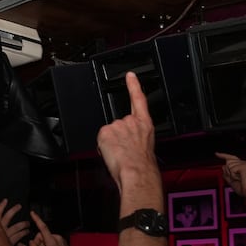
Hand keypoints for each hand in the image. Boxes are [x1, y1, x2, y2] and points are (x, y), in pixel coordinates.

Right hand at [0, 199, 30, 245]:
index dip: (1, 206)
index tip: (6, 200)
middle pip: (7, 217)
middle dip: (14, 210)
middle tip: (19, 206)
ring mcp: (4, 236)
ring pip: (16, 226)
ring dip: (23, 224)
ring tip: (27, 223)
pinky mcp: (10, 242)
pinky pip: (19, 235)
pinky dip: (24, 233)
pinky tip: (27, 232)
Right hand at [24, 211, 78, 245]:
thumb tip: (31, 242)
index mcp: (52, 242)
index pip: (43, 227)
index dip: (37, 219)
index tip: (32, 213)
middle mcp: (57, 238)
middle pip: (41, 235)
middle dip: (39, 244)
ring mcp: (60, 239)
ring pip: (45, 238)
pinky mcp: (62, 241)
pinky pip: (51, 240)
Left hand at [96, 72, 158, 191]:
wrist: (137, 170)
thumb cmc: (142, 163)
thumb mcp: (144, 145)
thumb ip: (134, 136)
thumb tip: (125, 140)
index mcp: (144, 124)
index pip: (138, 99)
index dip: (133, 86)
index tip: (130, 75)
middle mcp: (131, 121)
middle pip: (118, 125)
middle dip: (117, 136)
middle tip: (124, 150)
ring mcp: (118, 125)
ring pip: (109, 133)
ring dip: (111, 142)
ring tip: (120, 153)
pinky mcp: (106, 131)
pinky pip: (101, 138)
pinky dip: (103, 146)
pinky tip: (112, 152)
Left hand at [215, 152, 245, 198]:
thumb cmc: (244, 189)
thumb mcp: (232, 181)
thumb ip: (227, 174)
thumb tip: (223, 166)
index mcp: (244, 165)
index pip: (231, 158)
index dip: (223, 155)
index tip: (216, 153)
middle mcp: (245, 163)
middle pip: (228, 162)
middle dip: (228, 172)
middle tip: (237, 180)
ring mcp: (245, 163)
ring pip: (228, 165)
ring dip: (231, 175)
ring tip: (240, 180)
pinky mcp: (245, 166)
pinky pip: (231, 169)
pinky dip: (233, 176)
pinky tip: (241, 179)